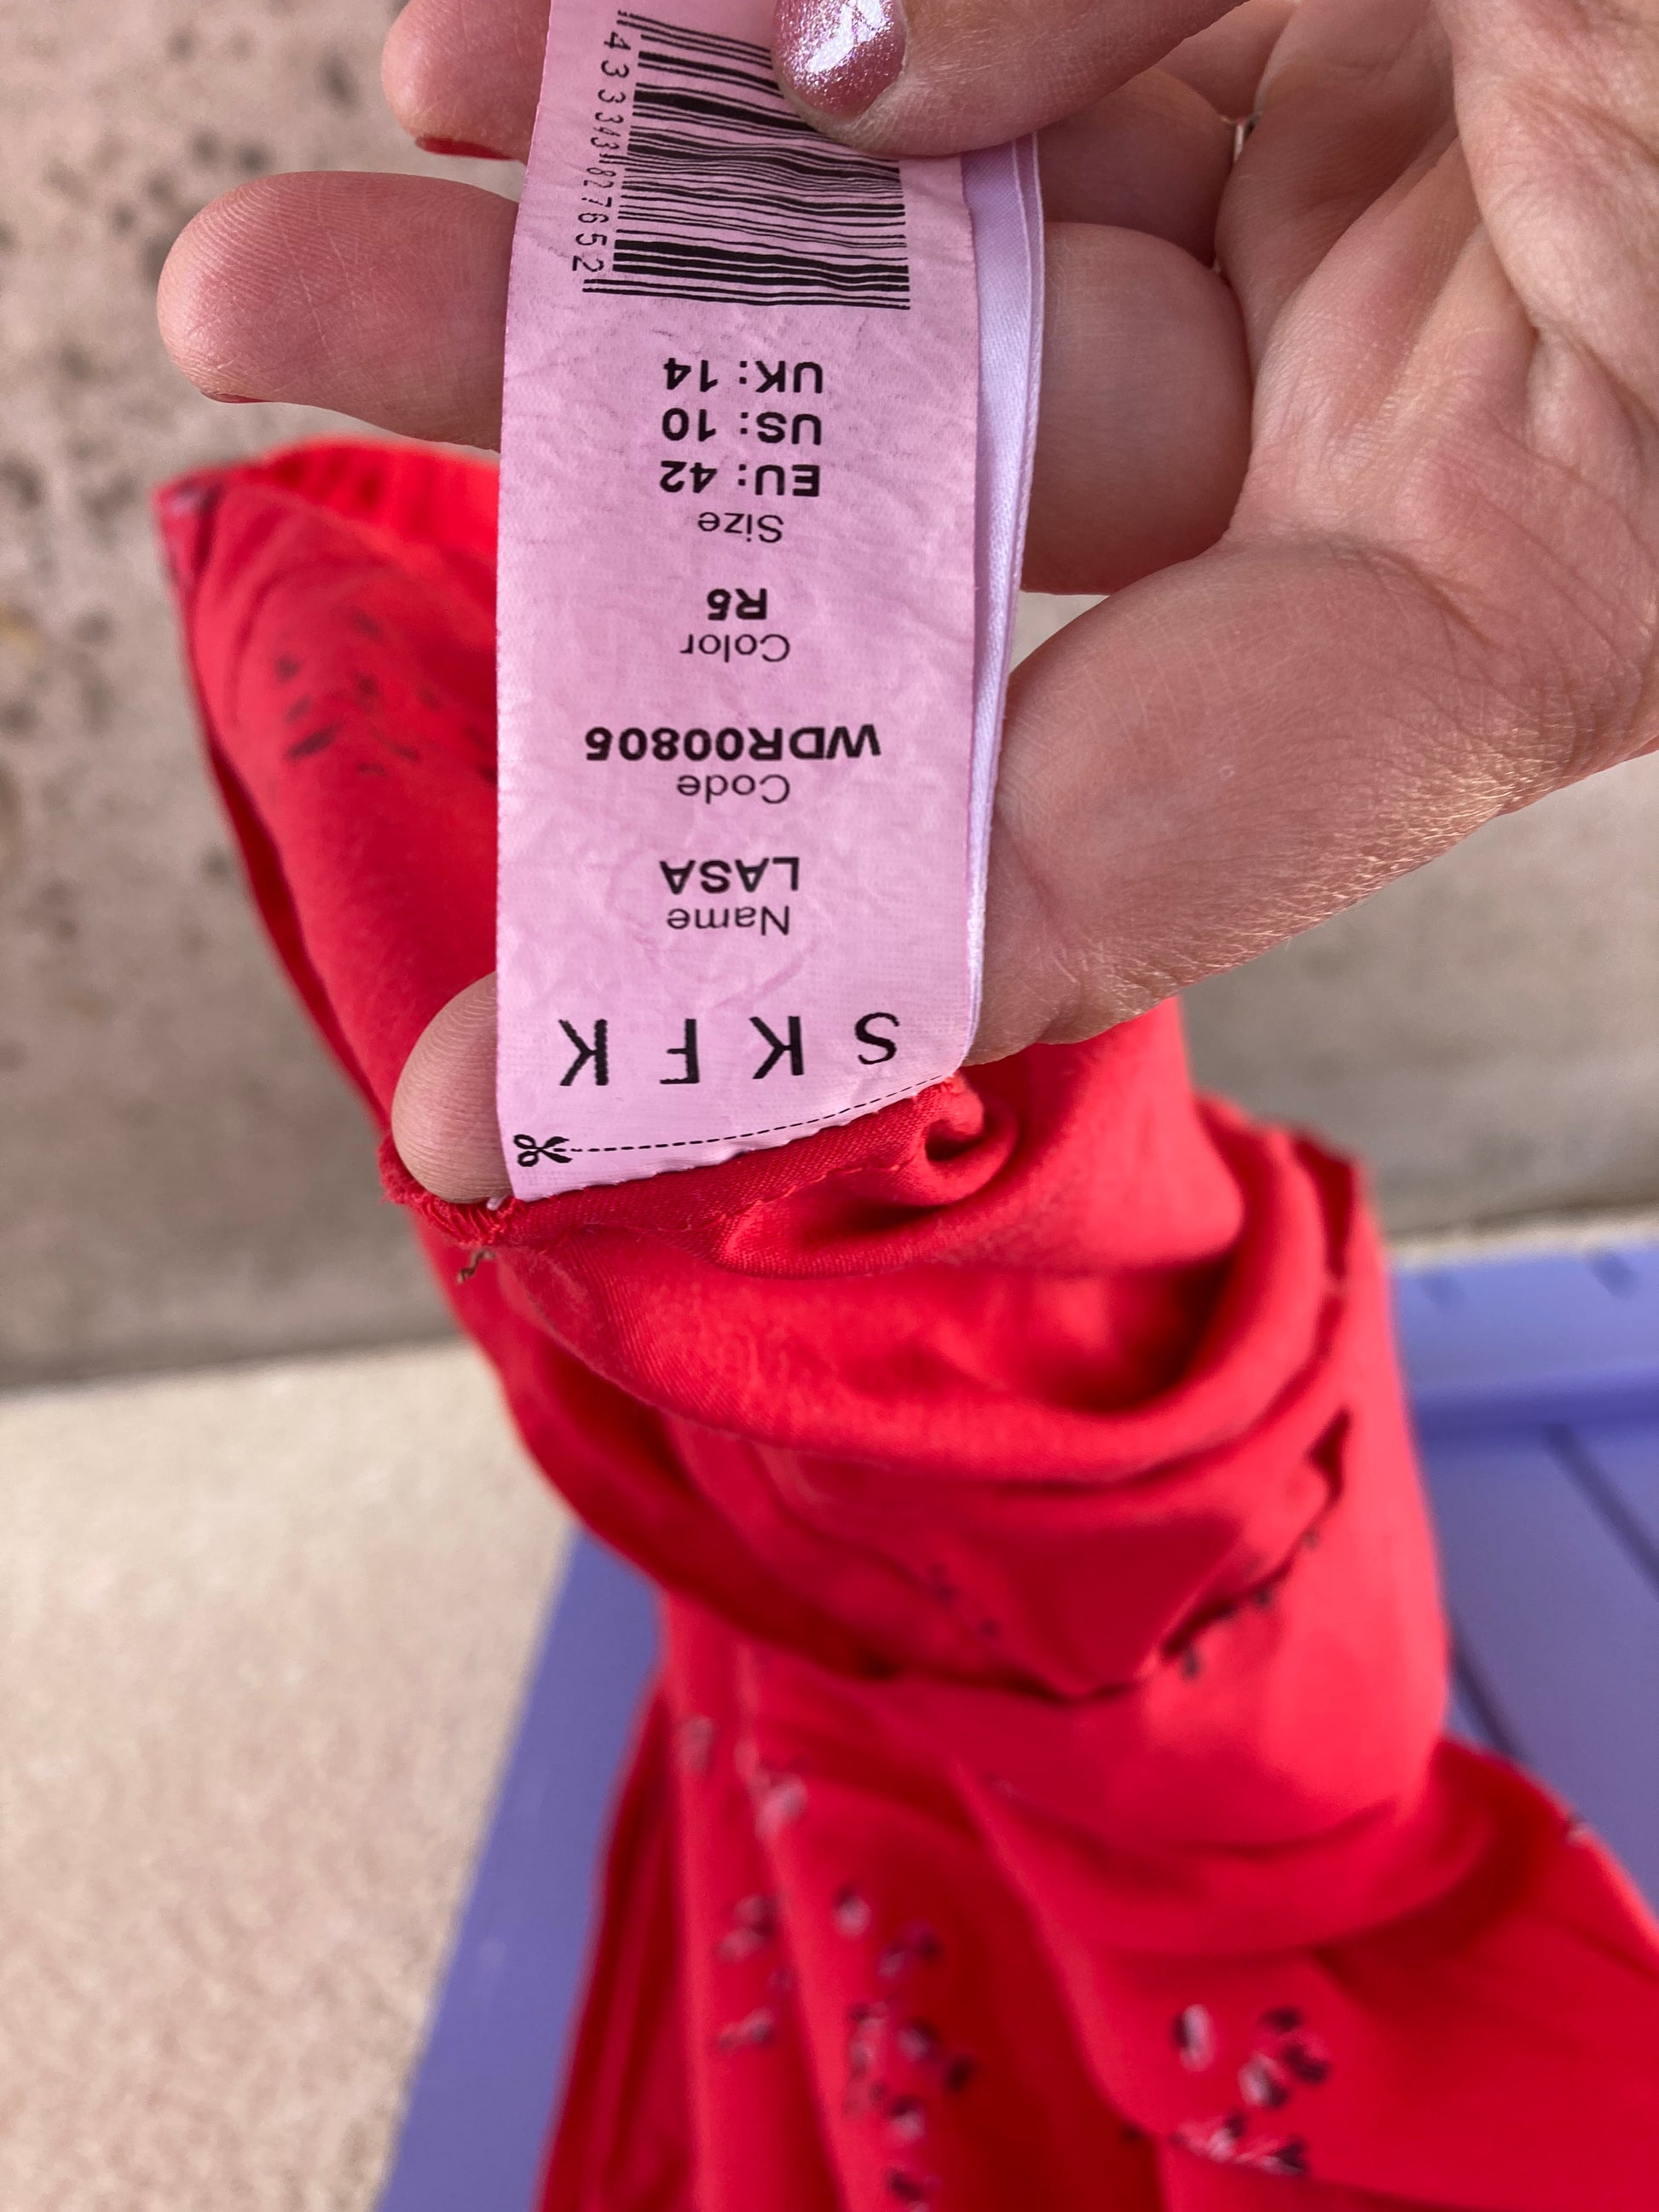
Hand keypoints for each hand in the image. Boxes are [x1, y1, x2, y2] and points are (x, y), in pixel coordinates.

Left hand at [159, 0, 1658, 1198]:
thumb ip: (1170, 3)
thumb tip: (825, 62)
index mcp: (1535, 581)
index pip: (1090, 855)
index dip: (788, 986)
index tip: (511, 1112)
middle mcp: (1420, 433)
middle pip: (929, 515)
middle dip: (586, 455)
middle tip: (264, 342)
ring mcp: (1364, 235)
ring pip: (920, 265)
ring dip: (624, 221)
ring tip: (343, 171)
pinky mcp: (1325, 46)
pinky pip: (1001, 50)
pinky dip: (798, 33)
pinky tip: (586, 24)